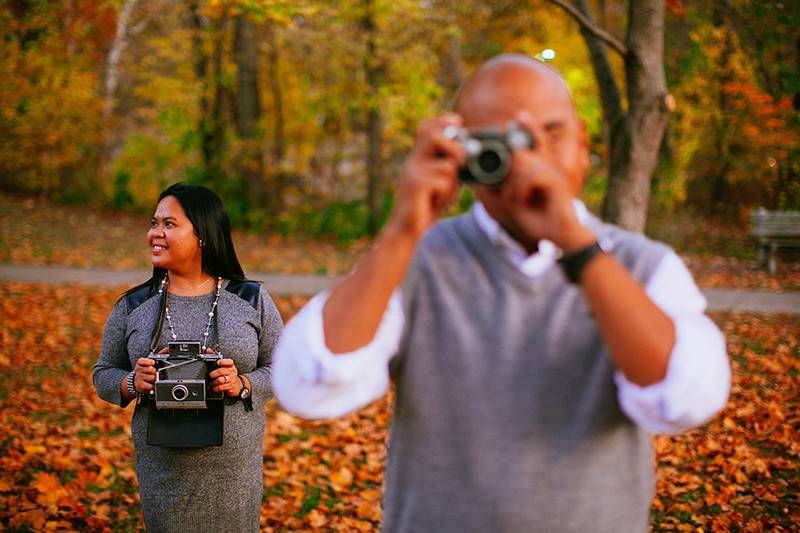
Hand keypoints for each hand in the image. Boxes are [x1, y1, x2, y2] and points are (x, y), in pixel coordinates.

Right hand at [133, 356, 156, 393]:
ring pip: (152, 377)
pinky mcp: (140, 385)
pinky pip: (150, 385)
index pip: (142, 361)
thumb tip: (165, 350)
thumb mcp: (148, 363)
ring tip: (151, 379)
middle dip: (154, 371)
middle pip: (151, 369)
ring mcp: (138, 378)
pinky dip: (152, 386)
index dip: (149, 362)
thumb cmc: (144, 372)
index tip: (153, 363)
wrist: (136, 383)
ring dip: (154, 379)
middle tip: (153, 373)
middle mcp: (138, 370)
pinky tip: (150, 384)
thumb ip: (155, 357)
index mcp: (140, 363)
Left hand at [208, 357, 242, 396]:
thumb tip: (208, 350)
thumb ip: (215, 356)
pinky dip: (215, 388)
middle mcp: (232, 372)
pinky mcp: (230, 386)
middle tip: (210, 375)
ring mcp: (232, 379)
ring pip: (221, 380)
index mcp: (230, 365)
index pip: (229, 362)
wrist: (237, 386)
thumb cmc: (228, 375)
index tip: (217, 362)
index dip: (223, 362)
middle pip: (222, 371)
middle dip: (214, 374)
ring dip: (214, 382)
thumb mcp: (224, 366)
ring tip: (212, 383)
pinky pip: (221, 387)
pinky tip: (214, 388)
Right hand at [386, 113, 464, 238]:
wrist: (405, 229)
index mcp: (417, 159)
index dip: (443, 121)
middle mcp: (413, 162)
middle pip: (433, 135)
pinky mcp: (416, 186)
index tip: (457, 121)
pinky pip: (444, 182)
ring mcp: (413, 173)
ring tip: (444, 195)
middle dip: (455, 146)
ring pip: (448, 165)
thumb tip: (468, 155)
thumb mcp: (438, 183)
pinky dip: (448, 194)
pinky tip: (437, 203)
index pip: (426, 128)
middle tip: (462, 162)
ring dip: (453, 183)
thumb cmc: (424, 207)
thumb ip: (448, 169)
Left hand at [502, 111, 594, 251]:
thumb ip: (500, 188)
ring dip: (514, 186)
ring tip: (519, 202)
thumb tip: (479, 180)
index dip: (529, 126)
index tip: (520, 116)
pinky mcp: (556, 181)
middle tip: (514, 198)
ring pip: (523, 164)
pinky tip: (525, 202)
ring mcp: (554, 171)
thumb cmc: (537, 220)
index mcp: (541, 167)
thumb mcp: (513, 203)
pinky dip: (523, 191)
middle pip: (520, 154)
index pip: (534, 140)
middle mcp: (549, 165)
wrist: (559, 238)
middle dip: (509, 177)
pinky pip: (531, 177)